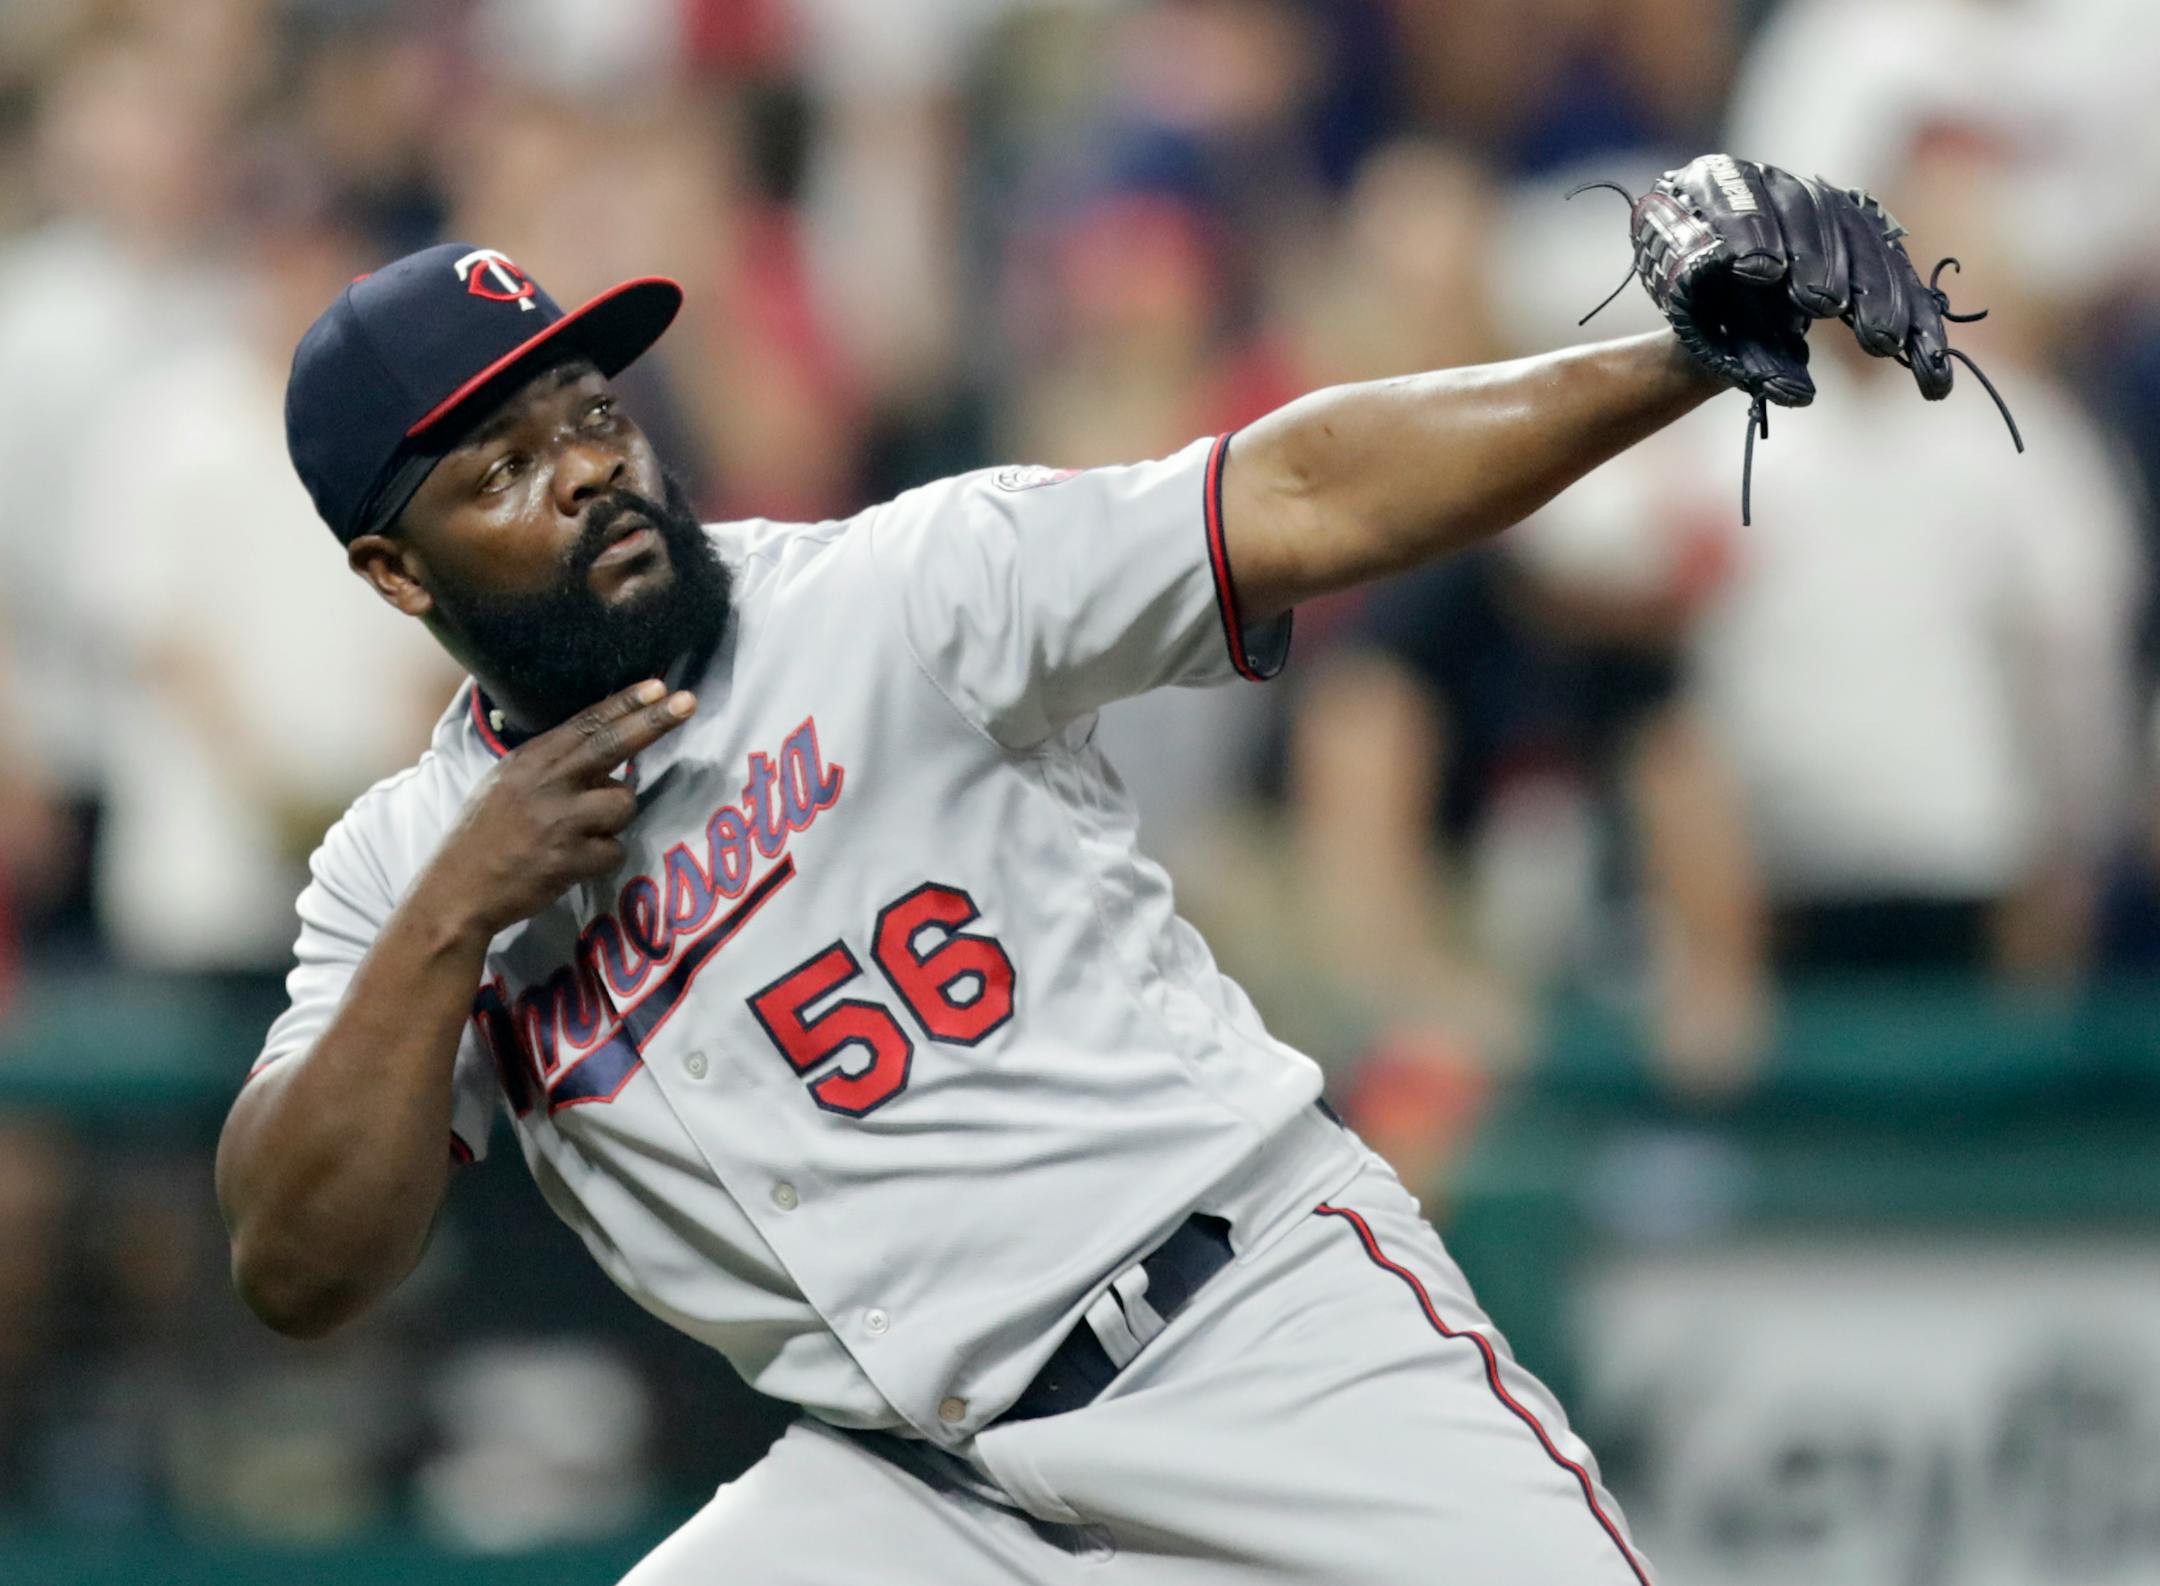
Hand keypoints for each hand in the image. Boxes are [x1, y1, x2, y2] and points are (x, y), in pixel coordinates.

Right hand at [418, 680, 695, 939]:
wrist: (456, 890)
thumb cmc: (485, 834)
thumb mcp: (507, 783)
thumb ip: (552, 764)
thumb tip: (607, 752)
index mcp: (530, 760)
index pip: (586, 723)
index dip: (624, 703)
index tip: (659, 686)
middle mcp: (545, 783)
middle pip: (611, 745)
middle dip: (653, 722)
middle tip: (688, 702)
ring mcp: (557, 821)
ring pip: (623, 804)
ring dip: (614, 819)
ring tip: (580, 834)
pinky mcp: (568, 860)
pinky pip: (615, 851)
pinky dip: (602, 858)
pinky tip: (573, 863)